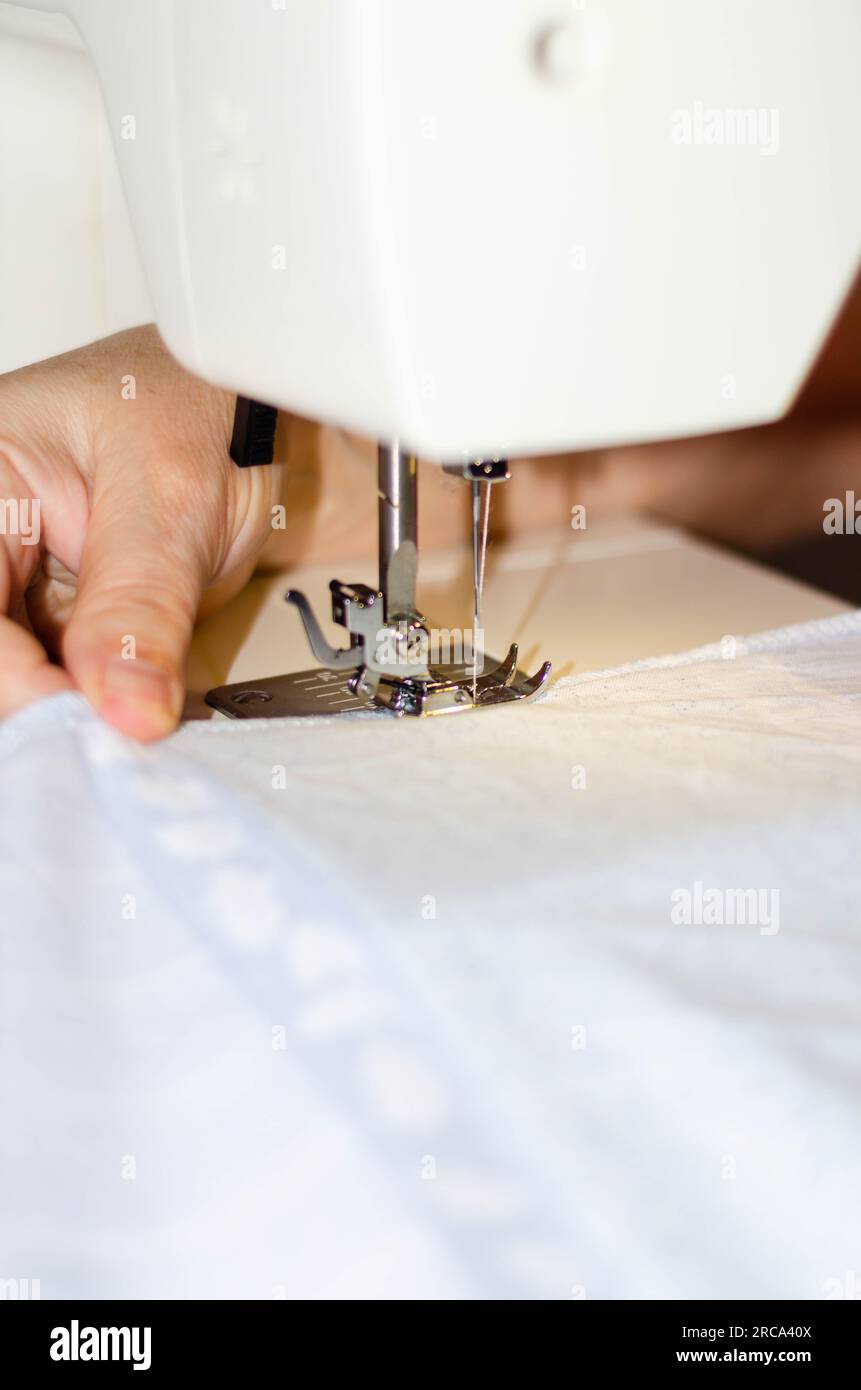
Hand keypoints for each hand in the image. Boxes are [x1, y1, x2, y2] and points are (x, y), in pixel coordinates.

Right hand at [0, 326, 283, 739]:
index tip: (86, 723)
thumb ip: (140, 606)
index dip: (18, 679)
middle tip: (117, 739)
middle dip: (50, 701)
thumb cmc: (207, 406)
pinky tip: (143, 712)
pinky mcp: (64, 616)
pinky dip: (109, 704)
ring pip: (28, 674)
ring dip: (83, 711)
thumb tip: (125, 707)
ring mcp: (23, 579)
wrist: (259, 415)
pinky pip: (71, 678)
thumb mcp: (173, 498)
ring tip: (141, 725)